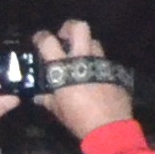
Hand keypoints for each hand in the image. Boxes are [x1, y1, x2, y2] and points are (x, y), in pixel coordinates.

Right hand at [38, 23, 137, 140]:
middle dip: (70, 27)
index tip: (39, 38)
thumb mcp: (57, 109)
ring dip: (85, 45)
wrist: (109, 126)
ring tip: (78, 57)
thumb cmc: (78, 118)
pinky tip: (92, 73)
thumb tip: (39, 95)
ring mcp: (102, 62)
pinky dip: (96, 62)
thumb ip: (48, 98)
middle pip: (80, 28)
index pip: (49, 42)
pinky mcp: (115, 70)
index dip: (42, 37)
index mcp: (65, 68)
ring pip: (94, 42)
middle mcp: (84, 59)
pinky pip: (103, 59)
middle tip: (63, 36)